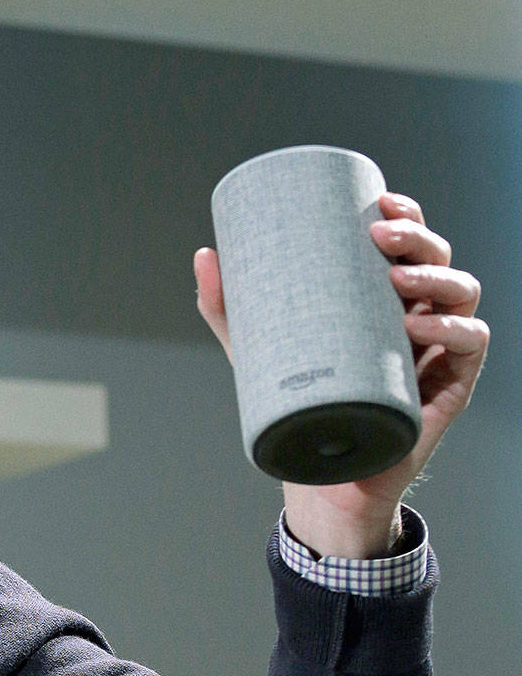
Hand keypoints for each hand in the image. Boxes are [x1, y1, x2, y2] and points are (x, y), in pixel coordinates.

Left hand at [194, 192, 489, 557]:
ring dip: (436, 276)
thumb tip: (205, 254)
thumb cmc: (297, 400)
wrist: (319, 474)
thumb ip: (229, 304)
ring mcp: (436, 349)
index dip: (406, 215)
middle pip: (437, 258)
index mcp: (382, 298)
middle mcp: (417, 315)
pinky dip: (454, 328)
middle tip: (381, 234)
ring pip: (461, 294)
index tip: (380, 201)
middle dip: (418, 236)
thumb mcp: (258, 347)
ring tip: (396, 278)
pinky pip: (470, 343)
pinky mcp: (449, 386)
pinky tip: (419, 324)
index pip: (408, 244)